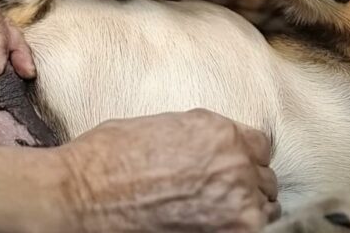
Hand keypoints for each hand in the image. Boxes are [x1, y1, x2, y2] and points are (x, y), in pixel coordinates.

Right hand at [56, 109, 279, 231]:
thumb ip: (200, 137)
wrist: (84, 192)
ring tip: (216, 214)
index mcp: (218, 130)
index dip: (244, 158)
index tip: (230, 169)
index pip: (260, 146)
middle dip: (246, 185)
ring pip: (264, 207)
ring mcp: (236, 199)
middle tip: (218, 195)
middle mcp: (234, 161)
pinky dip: (238, 228)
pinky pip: (254, 229)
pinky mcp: (231, 230)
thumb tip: (211, 150)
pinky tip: (213, 225)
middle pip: (264, 178)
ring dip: (246, 210)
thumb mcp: (163, 126)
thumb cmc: (108, 157)